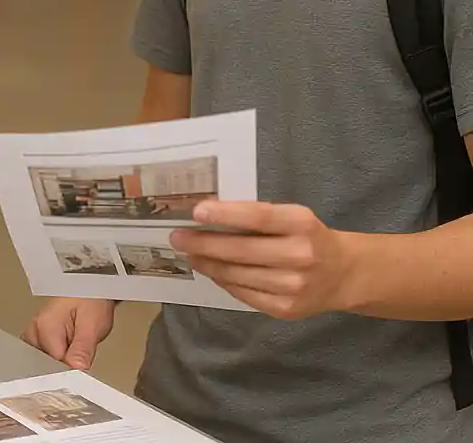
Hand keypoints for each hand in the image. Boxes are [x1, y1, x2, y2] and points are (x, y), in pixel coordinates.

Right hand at [22, 298, 115, 369]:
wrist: (91, 286)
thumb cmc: (92, 299)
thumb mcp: (92, 324)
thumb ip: (82, 349)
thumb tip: (76, 369)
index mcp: (44, 327)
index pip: (53, 367)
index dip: (70, 372)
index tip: (81, 369)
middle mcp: (34, 330)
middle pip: (46, 367)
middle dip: (64, 369)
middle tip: (80, 353)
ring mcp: (34, 333)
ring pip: (45, 364)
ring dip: (61, 364)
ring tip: (75, 347)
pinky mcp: (38, 336)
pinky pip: (45, 357)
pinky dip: (57, 359)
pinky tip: (68, 349)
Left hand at [171, 201, 358, 319]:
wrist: (343, 274)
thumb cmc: (308, 236)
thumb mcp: (292, 216)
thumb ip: (257, 215)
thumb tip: (207, 214)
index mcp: (300, 224)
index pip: (258, 217)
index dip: (225, 215)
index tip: (196, 212)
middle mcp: (299, 256)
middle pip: (241, 251)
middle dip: (203, 243)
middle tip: (177, 237)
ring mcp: (293, 287)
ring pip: (237, 275)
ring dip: (208, 263)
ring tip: (190, 253)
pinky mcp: (285, 309)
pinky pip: (243, 293)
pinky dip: (223, 280)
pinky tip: (212, 270)